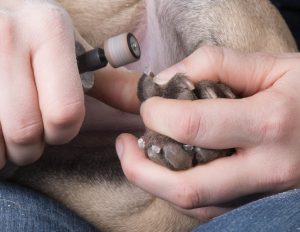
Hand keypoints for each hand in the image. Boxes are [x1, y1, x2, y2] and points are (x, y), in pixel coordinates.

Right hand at [0, 1, 84, 166]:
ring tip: (9, 131)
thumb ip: (91, 72)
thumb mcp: (60, 38)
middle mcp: (9, 36)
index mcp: (48, 30)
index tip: (58, 129)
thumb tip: (133, 99)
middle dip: (31, 147)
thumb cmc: (28, 31)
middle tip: (30, 137)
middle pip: (26, 131)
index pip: (65, 111)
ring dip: (5, 148)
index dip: (63, 131)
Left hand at [116, 46, 299, 219]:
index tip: (149, 105)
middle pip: (186, 187)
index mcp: (269, 125)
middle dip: (140, 169)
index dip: (157, 114)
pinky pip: (206, 208)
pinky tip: (171, 168)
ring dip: (155, 182)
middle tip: (124, 146)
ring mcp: (261, 194)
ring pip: (193, 205)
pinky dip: (177, 190)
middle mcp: (266, 169)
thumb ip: (213, 64)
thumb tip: (166, 79)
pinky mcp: (256, 204)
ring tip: (141, 155)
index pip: (191, 127)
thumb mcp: (271, 65)